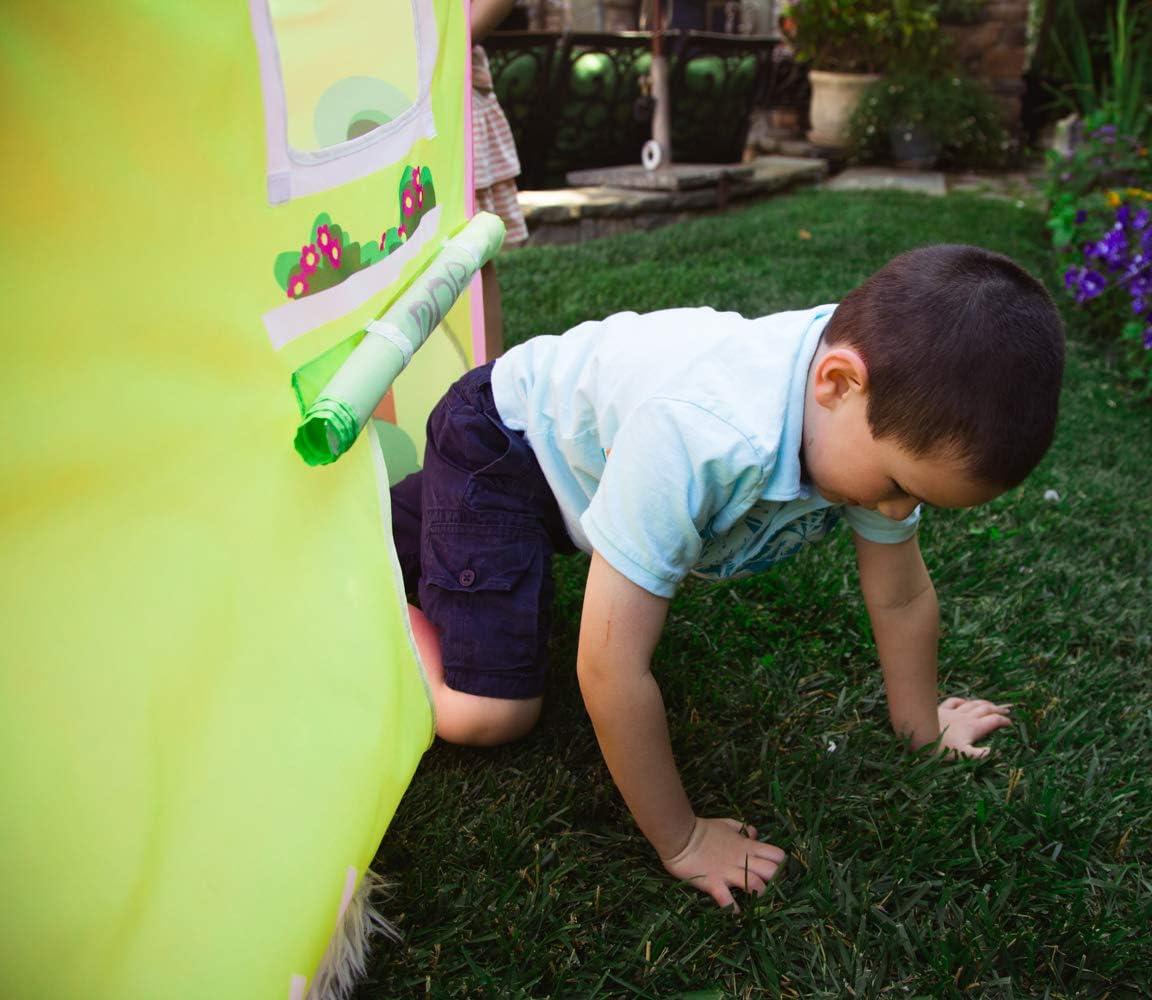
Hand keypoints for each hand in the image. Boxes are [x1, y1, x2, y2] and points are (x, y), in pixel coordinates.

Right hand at [660, 817, 784, 909]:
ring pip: (754, 885)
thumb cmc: (703, 830)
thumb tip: (755, 834)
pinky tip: (735, 911)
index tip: (775, 871)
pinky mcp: (713, 883)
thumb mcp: (726, 824)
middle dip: (774, 882)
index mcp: (746, 845)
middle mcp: (741, 859)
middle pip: (771, 872)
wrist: (679, 836)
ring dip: (757, 895)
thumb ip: (743, 828)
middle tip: (767, 887)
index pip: (776, 855)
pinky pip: (727, 900)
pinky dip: (733, 909)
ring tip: (753, 899)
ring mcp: (728, 872)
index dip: (780, 865)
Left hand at [938, 697, 1012, 757]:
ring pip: (972, 704)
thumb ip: (980, 754)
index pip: (993, 721)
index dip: (1004, 721)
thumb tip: (995, 751)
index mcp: (973, 728)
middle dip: (998, 709)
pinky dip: (962, 700)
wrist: (917, 733)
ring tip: (990, 704)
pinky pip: (954, 701)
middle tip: (1007, 710)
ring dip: (983, 703)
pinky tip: (964, 701)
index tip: (1011, 723)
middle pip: (985, 709)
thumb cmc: (940, 748)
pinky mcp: (940, 709)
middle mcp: (965, 717)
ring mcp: (953, 711)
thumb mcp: (963, 755)